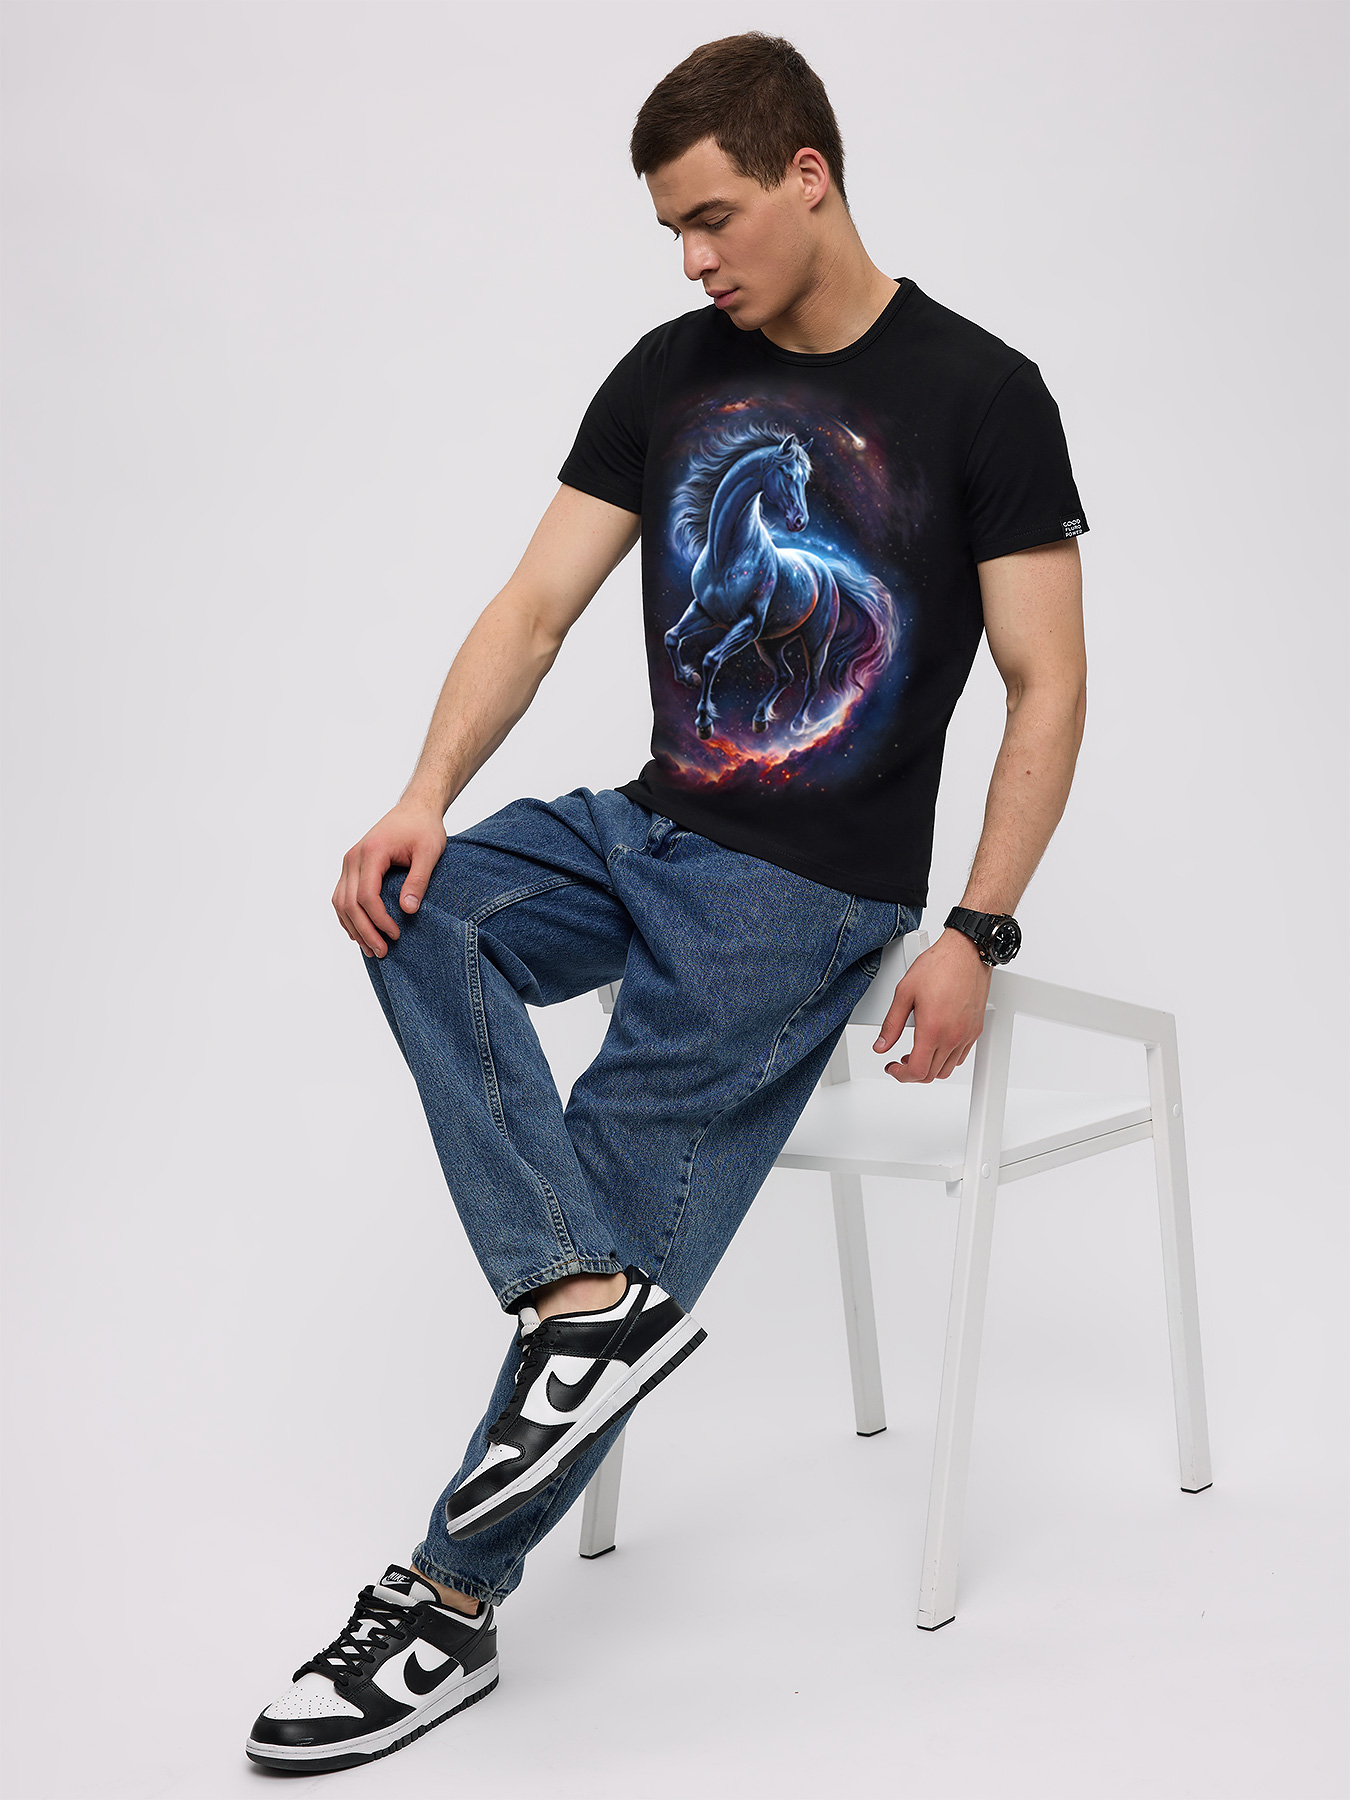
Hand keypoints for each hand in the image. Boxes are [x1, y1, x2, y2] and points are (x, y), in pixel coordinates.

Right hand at [332, 801, 446, 958]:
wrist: (414, 809)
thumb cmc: (424, 828)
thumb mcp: (430, 852)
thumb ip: (419, 880)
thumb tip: (408, 910)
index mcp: (372, 852)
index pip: (366, 895)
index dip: (379, 920)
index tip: (396, 934)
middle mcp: (353, 857)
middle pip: (349, 903)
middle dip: (364, 931)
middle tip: (382, 952)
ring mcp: (349, 862)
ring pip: (339, 901)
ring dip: (353, 927)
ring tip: (370, 948)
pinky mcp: (351, 866)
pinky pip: (341, 896)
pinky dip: (347, 916)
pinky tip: (359, 933)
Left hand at [872, 929, 991, 1081]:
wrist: (967, 952)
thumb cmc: (939, 966)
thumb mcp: (904, 993)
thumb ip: (891, 1024)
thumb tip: (881, 1045)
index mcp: (933, 1030)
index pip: (917, 1072)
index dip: (901, 1075)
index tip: (893, 1068)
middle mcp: (952, 1036)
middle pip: (932, 1075)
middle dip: (912, 1073)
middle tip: (900, 1062)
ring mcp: (966, 1035)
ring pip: (947, 1069)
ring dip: (930, 1067)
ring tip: (916, 1053)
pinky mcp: (975, 1029)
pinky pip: (960, 1056)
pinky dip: (946, 1058)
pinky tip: (935, 1044)